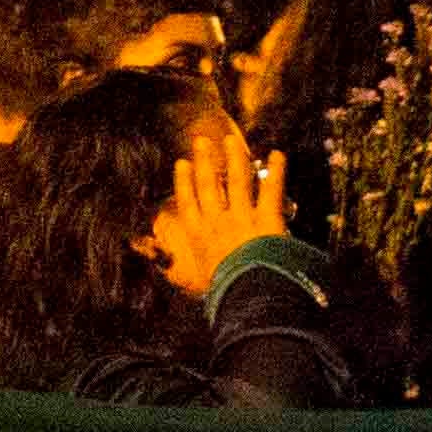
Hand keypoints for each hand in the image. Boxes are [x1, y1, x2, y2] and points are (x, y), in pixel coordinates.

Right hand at [141, 120, 286, 296]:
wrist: (247, 291)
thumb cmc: (219, 290)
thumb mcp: (190, 282)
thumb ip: (174, 269)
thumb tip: (154, 261)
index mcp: (197, 234)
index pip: (188, 201)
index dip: (185, 181)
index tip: (182, 163)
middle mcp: (217, 220)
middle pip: (209, 184)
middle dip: (205, 160)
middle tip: (201, 140)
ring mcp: (242, 216)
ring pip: (237, 180)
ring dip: (234, 158)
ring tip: (232, 140)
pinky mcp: (267, 218)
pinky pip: (271, 189)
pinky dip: (277, 171)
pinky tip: (278, 155)